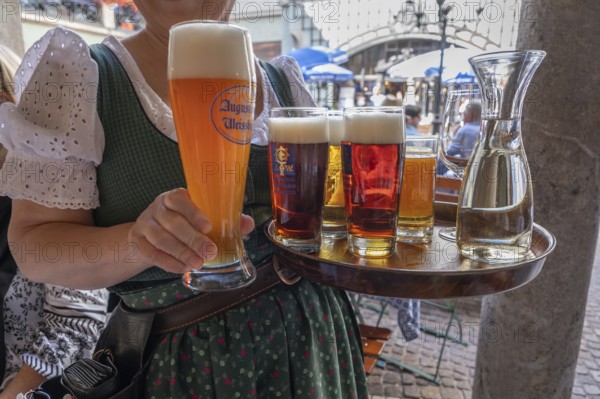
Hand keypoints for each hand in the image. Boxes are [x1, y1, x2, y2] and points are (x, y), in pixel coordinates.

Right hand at [129, 188, 254, 273]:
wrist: (147, 234)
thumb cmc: (182, 223)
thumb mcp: (199, 217)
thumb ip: (224, 220)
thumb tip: (248, 224)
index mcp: (174, 197)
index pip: (181, 201)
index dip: (194, 213)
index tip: (209, 226)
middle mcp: (157, 207)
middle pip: (172, 222)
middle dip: (192, 239)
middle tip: (210, 252)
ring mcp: (144, 224)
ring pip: (161, 238)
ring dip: (181, 253)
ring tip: (198, 263)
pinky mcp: (137, 241)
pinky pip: (151, 253)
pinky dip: (168, 262)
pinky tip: (183, 269)